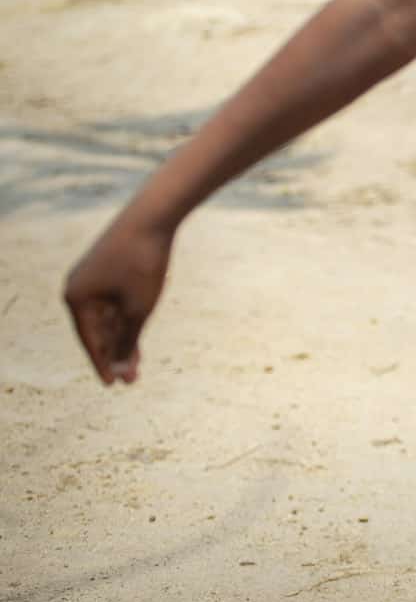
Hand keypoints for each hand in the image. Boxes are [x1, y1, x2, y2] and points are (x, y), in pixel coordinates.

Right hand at [63, 216, 174, 384]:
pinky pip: (114, 301)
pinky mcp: (107, 268)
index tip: (113, 385)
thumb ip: (129, 340)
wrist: (153, 215)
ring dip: (122, 339)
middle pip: (97, 330)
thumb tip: (121, 370)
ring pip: (107, 317)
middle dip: (115, 355)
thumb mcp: (138, 308)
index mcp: (76, 298)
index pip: (90, 340)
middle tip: (132, 380)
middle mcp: (77, 288)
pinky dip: (125, 318)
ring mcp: (91, 277)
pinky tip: (137, 334)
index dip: (103, 364)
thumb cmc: (143, 263)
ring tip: (137, 364)